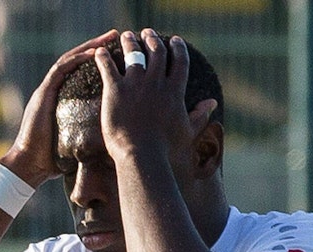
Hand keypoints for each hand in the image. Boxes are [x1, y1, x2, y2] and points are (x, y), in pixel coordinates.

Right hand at [0, 30, 119, 186]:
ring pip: (70, 60)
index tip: (117, 53)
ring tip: (108, 38)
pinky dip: (77, 59)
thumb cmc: (53, 160)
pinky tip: (94, 52)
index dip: (98, 61)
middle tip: (115, 36)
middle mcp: (54, 90)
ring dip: (89, 47)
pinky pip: (61, 69)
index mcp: (61, 99)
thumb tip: (118, 138)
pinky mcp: (43, 93)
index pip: (81, 72)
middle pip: (77, 61)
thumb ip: (91, 133)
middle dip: (97, 47)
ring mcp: (47, 90)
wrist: (30, 165)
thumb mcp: (78, 141)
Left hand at [93, 30, 217, 168]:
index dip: (178, 47)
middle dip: (152, 38)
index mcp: (175, 90)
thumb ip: (199, 114)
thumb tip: (212, 102)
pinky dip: (104, 57)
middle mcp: (157, 83)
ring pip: (133, 53)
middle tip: (147, 33)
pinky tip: (100, 52)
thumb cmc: (166, 149)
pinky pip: (108, 66)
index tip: (174, 40)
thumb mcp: (188, 130)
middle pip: (156, 51)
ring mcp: (136, 85)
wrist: (142, 156)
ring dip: (130, 41)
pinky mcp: (116, 91)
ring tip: (127, 36)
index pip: (180, 60)